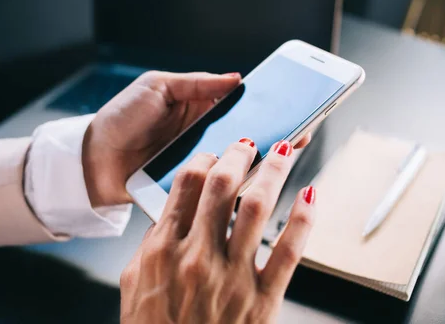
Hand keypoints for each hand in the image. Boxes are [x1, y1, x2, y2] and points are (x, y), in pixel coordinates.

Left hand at [81, 70, 310, 206]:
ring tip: (284, 155)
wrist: (92, 159)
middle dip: (273, 135)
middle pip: (245, 137)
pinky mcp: (190, 188)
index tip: (293, 105)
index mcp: (198, 110)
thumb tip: (237, 77)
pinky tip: (255, 182)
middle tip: (300, 132)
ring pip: (236, 164)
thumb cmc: (121, 116)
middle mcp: (204, 138)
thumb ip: (196, 82)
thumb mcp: (157, 86)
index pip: (241, 107)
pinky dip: (235, 187)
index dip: (267, 107)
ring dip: (260, 161)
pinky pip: (217, 188)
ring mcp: (199, 164)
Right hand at [119, 138, 315, 322]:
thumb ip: (151, 243)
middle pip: (223, 185)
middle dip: (239, 155)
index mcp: (163, 249)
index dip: (205, 158)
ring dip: (274, 172)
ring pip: (258, 207)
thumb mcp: (133, 283)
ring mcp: (231, 276)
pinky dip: (304, 219)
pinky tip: (310, 197)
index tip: (214, 154)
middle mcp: (197, 256)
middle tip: (250, 144)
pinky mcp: (261, 299)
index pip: (187, 184)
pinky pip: (289, 250)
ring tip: (283, 152)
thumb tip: (171, 213)